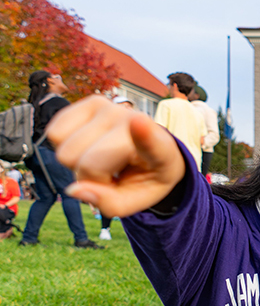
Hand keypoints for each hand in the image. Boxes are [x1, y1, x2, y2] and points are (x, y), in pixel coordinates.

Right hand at [46, 95, 185, 217]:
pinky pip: (54, 134)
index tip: (139, 122)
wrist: (150, 151)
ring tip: (103, 158)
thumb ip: (109, 204)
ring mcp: (110, 108)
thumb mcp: (134, 200)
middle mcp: (133, 121)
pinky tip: (90, 145)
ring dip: (78, 162)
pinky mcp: (90, 101)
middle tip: (111, 172)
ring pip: (64, 152)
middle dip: (91, 177)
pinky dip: (66, 146)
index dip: (142, 133)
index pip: (149, 139)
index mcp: (158, 148)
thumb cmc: (143, 177)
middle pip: (86, 164)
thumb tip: (74, 190)